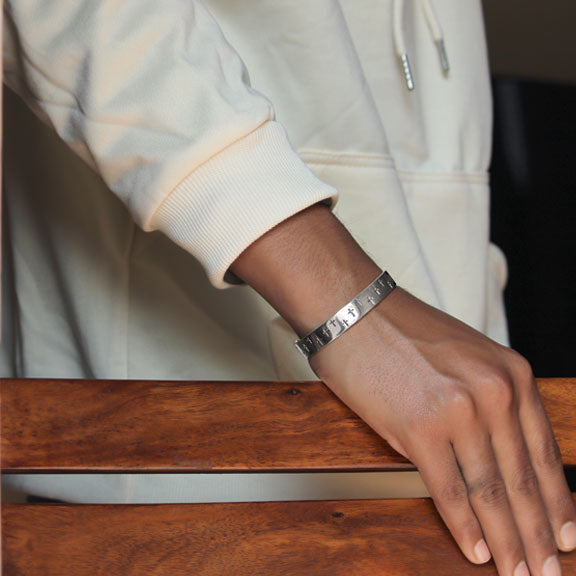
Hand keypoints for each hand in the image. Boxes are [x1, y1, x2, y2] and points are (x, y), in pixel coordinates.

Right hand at [309, 287, 575, 575]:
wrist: (355, 311)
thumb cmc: (405, 334)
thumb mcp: (467, 357)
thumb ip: (491, 404)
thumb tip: (499, 459)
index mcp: (511, 374)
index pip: (544, 453)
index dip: (556, 503)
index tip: (566, 538)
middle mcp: (494, 393)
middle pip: (522, 480)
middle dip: (538, 534)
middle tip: (549, 572)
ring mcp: (458, 411)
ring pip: (491, 491)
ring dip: (507, 540)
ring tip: (519, 572)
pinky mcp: (419, 428)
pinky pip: (449, 489)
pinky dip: (464, 526)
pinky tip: (476, 552)